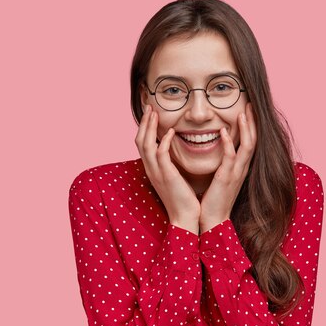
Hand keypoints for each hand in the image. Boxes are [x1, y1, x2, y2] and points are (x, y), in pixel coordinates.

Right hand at [135, 105, 200, 234]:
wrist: (185, 217)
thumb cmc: (183, 198)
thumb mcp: (173, 177)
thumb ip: (170, 164)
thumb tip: (174, 152)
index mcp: (152, 169)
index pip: (142, 144)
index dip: (144, 128)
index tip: (151, 114)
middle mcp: (150, 169)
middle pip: (139, 141)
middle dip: (144, 122)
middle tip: (150, 107)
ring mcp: (157, 173)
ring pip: (146, 145)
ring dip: (150, 127)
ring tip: (155, 113)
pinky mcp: (166, 176)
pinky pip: (161, 154)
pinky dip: (164, 141)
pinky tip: (170, 131)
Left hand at [199, 103, 256, 232]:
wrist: (213, 219)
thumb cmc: (214, 198)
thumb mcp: (222, 176)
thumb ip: (224, 162)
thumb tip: (219, 148)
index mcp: (240, 166)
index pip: (251, 141)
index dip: (252, 124)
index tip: (249, 108)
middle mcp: (242, 167)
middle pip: (254, 139)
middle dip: (253, 121)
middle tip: (250, 103)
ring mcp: (236, 172)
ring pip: (247, 146)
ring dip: (246, 128)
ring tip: (243, 112)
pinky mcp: (226, 178)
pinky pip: (230, 157)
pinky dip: (229, 144)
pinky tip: (225, 132)